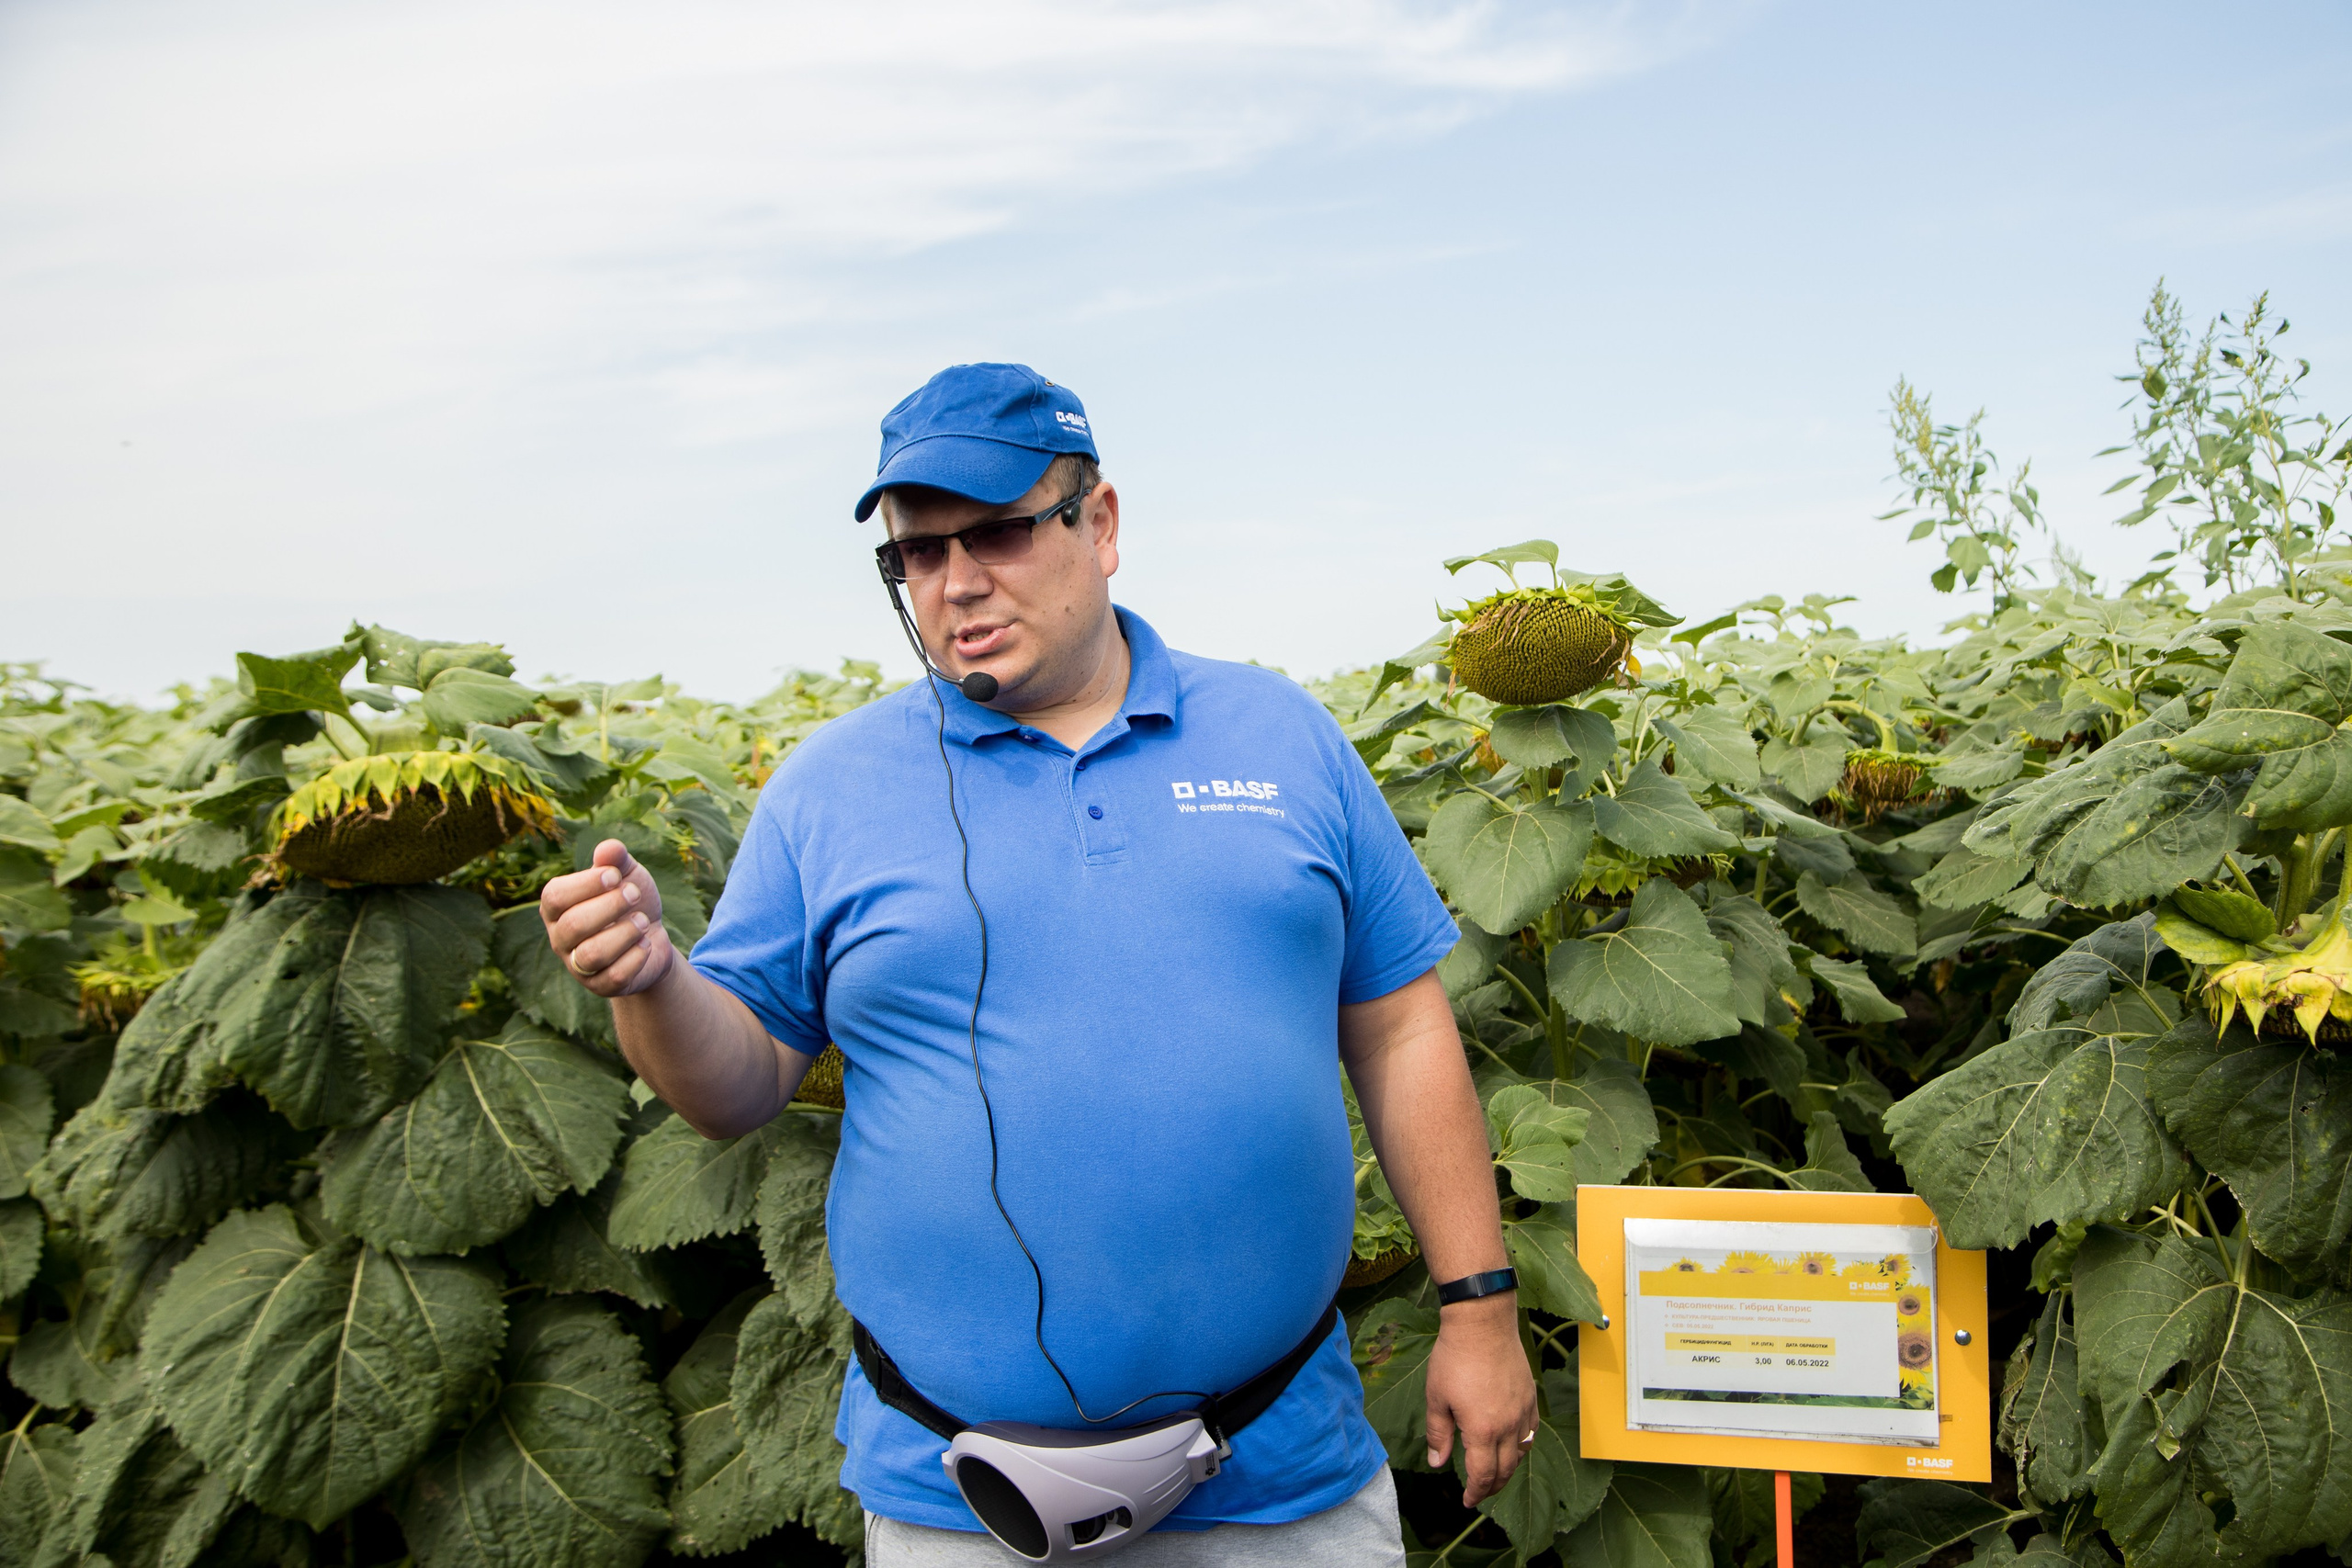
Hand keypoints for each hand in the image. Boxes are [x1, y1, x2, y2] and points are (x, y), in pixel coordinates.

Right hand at [539, 839, 674, 997]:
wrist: (651, 935)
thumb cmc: (629, 901)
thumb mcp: (626, 874)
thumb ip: (616, 860)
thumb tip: (609, 848)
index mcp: (556, 907)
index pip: (555, 896)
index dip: (587, 884)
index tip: (616, 875)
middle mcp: (560, 938)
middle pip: (573, 926)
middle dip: (611, 907)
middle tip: (635, 894)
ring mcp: (577, 966)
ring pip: (591, 955)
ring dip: (624, 934)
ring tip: (643, 922)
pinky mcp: (600, 986)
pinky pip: (614, 976)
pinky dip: (636, 956)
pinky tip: (646, 943)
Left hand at [1424, 1294, 1539, 1506]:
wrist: (1482, 1324)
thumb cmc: (1455, 1358)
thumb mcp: (1436, 1398)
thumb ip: (1438, 1434)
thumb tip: (1437, 1462)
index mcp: (1482, 1430)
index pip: (1482, 1475)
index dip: (1475, 1492)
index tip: (1467, 1501)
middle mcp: (1508, 1426)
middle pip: (1505, 1470)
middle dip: (1491, 1487)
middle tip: (1479, 1493)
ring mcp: (1522, 1411)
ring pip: (1521, 1453)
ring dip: (1508, 1469)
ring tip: (1495, 1473)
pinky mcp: (1530, 1397)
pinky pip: (1531, 1432)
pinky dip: (1522, 1446)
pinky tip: (1513, 1444)